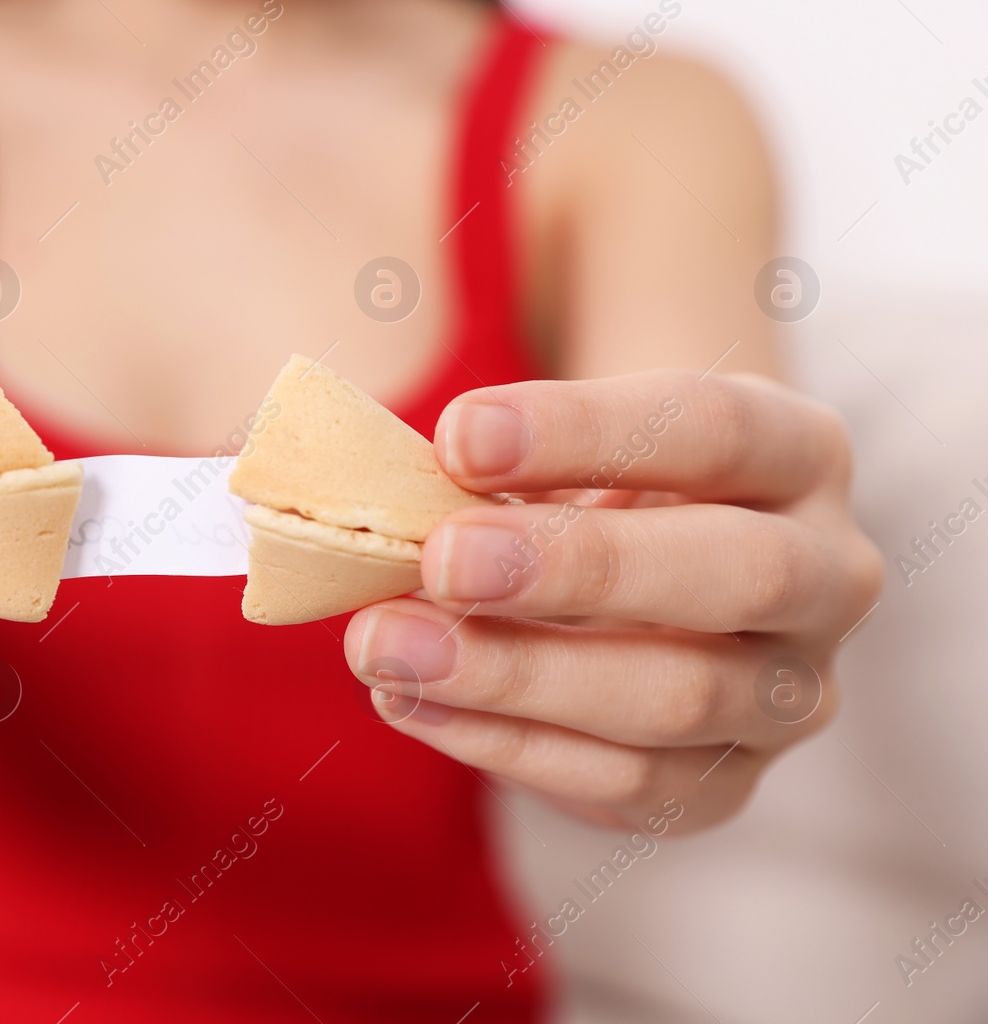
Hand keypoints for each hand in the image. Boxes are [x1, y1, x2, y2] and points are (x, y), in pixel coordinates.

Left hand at [343, 371, 881, 831]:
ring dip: (515, 675)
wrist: (648, 587)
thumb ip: (502, 466)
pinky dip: (503, 743)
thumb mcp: (570, 453)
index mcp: (797, 453)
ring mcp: (790, 694)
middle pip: (730, 570)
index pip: (713, 428)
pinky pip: (623, 781)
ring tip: (387, 647)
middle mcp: (826, 574)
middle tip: (442, 559)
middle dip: (575, 567)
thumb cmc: (597, 491)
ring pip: (676, 697)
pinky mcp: (727, 784)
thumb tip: (389, 498)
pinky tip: (409, 700)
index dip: (584, 431)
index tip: (457, 434)